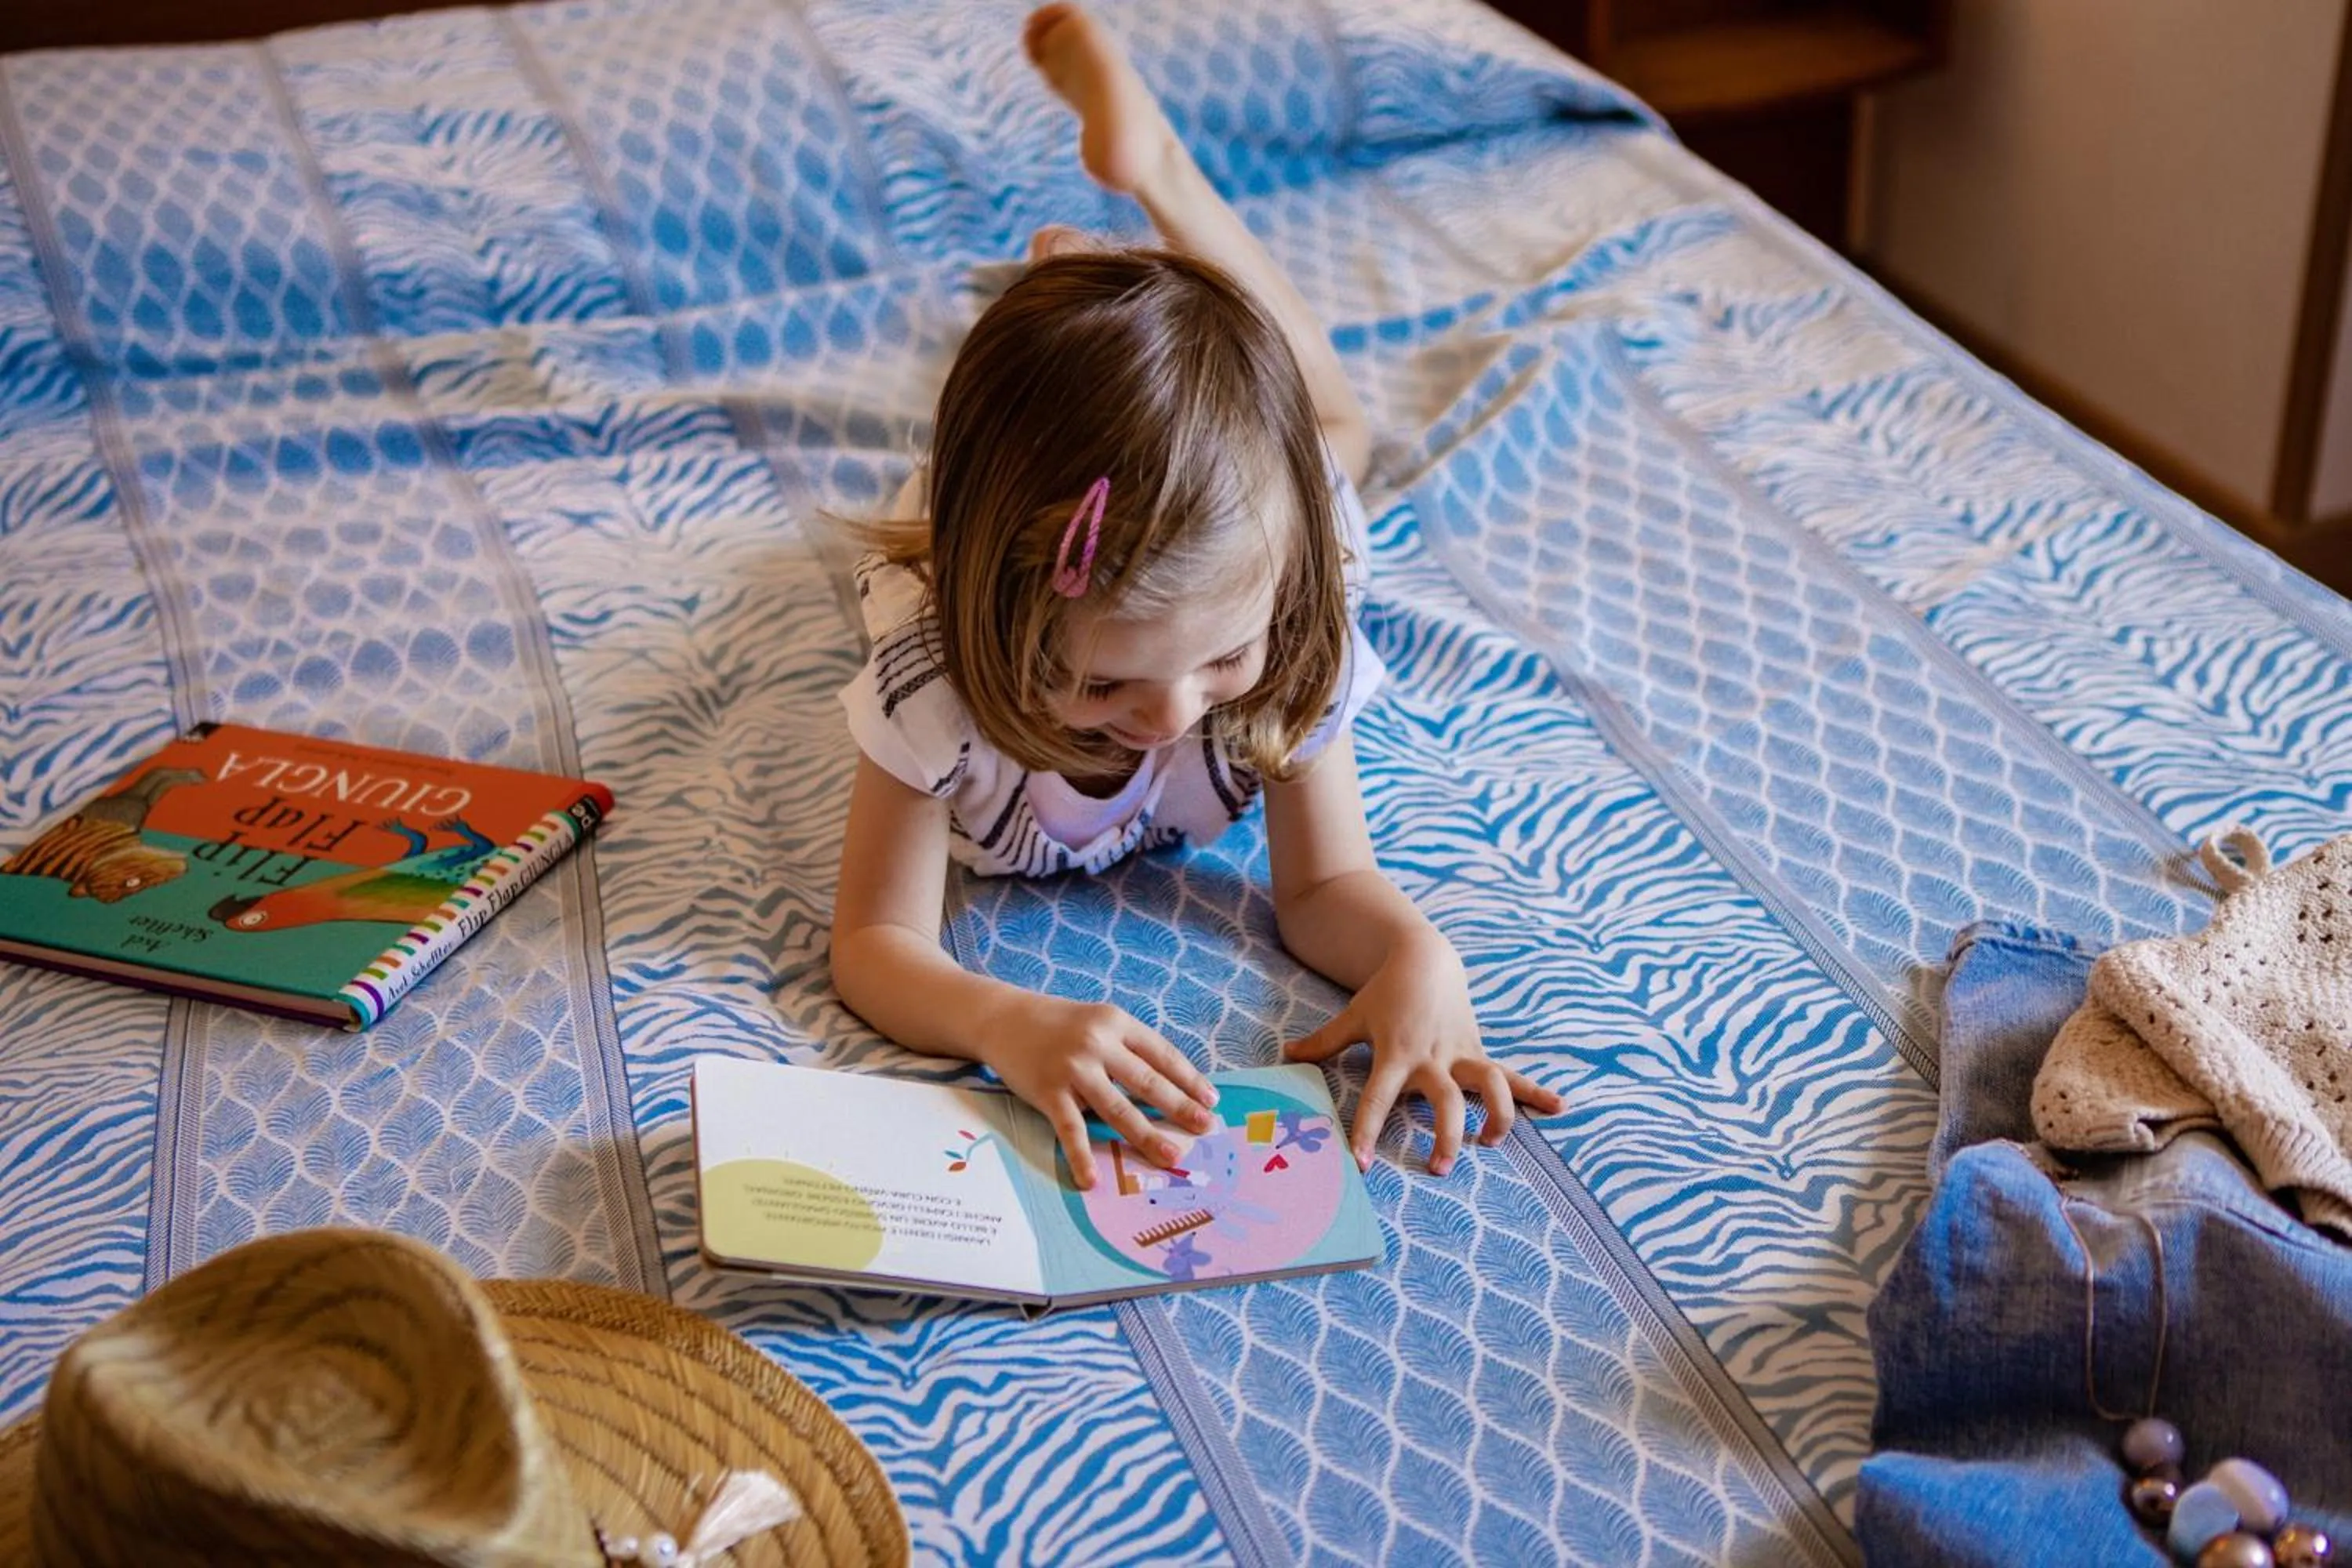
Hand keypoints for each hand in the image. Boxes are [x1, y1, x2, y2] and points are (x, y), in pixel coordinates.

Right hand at [976, 991, 1219, 1189]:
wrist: (1003, 1018)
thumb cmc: (1059, 1024)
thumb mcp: (1099, 1021)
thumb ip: (1128, 1048)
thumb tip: (1168, 1087)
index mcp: (1117, 1022)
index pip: (1162, 1054)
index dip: (1189, 1079)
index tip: (1211, 1101)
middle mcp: (1098, 1043)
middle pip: (1147, 1082)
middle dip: (1180, 1108)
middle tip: (1205, 1128)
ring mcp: (1073, 1069)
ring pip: (1117, 1108)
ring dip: (1147, 1135)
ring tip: (1171, 1156)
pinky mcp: (1048, 1092)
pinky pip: (1070, 1130)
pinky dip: (1081, 1157)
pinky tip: (1092, 1179)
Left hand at [1283, 938, 1562, 1175]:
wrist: (1425, 959)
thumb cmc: (1385, 995)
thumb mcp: (1352, 1017)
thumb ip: (1322, 1043)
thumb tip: (1286, 1057)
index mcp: (1396, 1054)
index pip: (1378, 1098)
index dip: (1368, 1130)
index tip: (1362, 1164)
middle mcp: (1432, 1059)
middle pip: (1444, 1101)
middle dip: (1444, 1136)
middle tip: (1437, 1169)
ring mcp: (1461, 1055)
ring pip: (1489, 1086)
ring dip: (1497, 1116)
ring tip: (1491, 1144)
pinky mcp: (1480, 1051)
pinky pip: (1512, 1075)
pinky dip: (1536, 1092)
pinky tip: (1560, 1107)